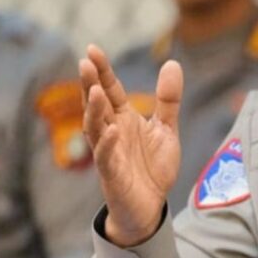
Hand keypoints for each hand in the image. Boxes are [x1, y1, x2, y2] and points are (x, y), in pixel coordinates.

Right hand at [80, 44, 183, 246]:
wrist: (151, 207)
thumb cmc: (152, 168)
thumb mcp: (166, 129)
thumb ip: (168, 99)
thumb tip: (172, 62)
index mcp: (123, 119)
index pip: (110, 91)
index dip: (102, 71)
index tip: (92, 49)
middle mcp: (112, 133)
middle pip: (97, 105)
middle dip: (90, 84)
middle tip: (85, 62)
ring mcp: (110, 154)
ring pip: (95, 129)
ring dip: (94, 111)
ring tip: (94, 92)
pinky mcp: (113, 176)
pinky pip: (106, 159)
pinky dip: (107, 145)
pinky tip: (111, 131)